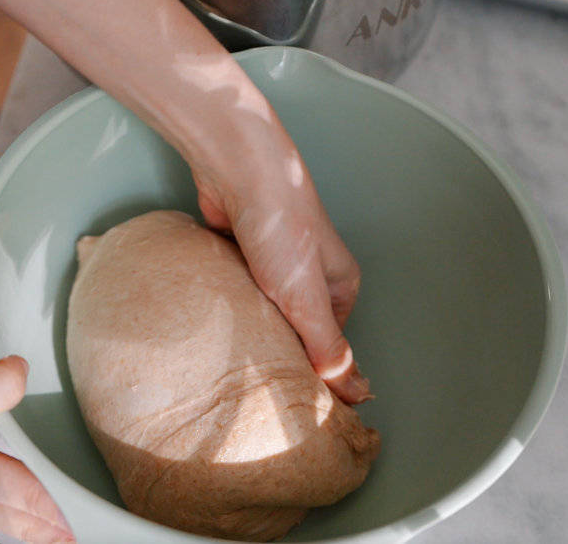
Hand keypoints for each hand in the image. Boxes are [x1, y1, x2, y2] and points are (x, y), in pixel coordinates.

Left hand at [193, 139, 372, 404]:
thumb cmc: (282, 228)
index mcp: (339, 284)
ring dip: (250, 321)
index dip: (310, 369)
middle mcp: (310, 271)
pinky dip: (229, 299)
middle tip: (253, 377)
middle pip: (295, 325)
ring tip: (232, 351)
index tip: (288, 395)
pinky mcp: (242, 249)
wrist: (239, 172)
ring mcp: (274, 259)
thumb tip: (352, 393)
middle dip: (276, 346)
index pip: (330, 343)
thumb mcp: (308, 300)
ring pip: (263, 306)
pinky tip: (216, 317)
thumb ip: (327, 348)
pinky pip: (238, 286)